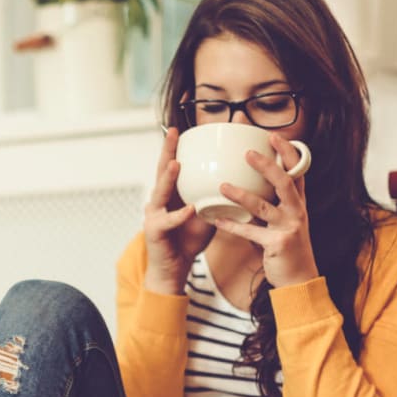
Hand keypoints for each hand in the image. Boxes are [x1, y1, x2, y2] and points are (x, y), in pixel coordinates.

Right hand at [143, 127, 214, 293]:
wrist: (174, 268)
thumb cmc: (188, 239)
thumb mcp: (206, 213)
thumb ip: (216, 197)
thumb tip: (243, 182)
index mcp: (171, 193)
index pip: (173, 164)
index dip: (177, 147)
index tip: (184, 128)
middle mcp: (159, 199)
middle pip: (161, 170)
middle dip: (167, 151)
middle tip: (173, 132)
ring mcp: (154, 214)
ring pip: (160, 192)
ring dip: (168, 178)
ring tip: (177, 164)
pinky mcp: (155, 232)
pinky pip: (168, 221)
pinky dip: (179, 215)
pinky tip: (189, 209)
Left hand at [209, 133, 318, 289]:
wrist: (299, 279)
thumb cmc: (287, 247)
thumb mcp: (284, 220)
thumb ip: (271, 202)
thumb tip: (250, 183)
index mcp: (298, 202)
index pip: (296, 171)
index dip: (287, 153)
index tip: (274, 136)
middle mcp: (297, 211)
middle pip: (285, 182)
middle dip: (267, 165)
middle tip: (247, 153)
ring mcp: (288, 227)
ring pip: (264, 206)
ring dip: (241, 195)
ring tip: (222, 186)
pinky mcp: (277, 244)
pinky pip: (251, 232)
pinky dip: (232, 226)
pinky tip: (217, 220)